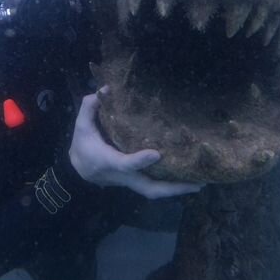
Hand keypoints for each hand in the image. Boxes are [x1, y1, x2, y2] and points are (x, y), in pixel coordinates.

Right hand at [69, 86, 201, 198]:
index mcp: (109, 161)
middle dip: (172, 188)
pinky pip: (155, 186)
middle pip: (149, 188)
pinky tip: (190, 178)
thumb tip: (106, 88)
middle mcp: (123, 175)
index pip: (126, 163)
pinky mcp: (136, 181)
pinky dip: (172, 184)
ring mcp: (131, 181)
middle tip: (196, 183)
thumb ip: (90, 107)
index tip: (157, 153)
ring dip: (177, 189)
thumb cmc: (83, 146)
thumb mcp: (81, 125)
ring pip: (155, 191)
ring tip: (201, 182)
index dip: (140, 160)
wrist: (78, 171)